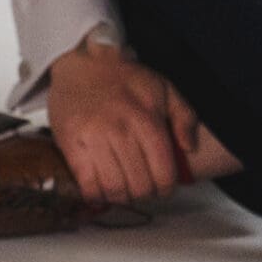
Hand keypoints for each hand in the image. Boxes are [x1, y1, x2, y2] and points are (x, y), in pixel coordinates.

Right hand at [45, 41, 201, 205]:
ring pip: (113, 188)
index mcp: (147, 120)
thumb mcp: (166, 89)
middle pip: (139, 184)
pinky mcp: (71, 145)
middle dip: (146, 194)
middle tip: (145, 190)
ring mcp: (94, 139)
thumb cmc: (126, 78)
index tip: (165, 188)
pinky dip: (97, 195)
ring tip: (125, 191)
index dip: (166, 187)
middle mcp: (121, 132)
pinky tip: (103, 190)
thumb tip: (190, 148)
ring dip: (122, 197)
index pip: (162, 169)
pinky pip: (86, 183)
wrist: (84, 64)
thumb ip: (185, 118)